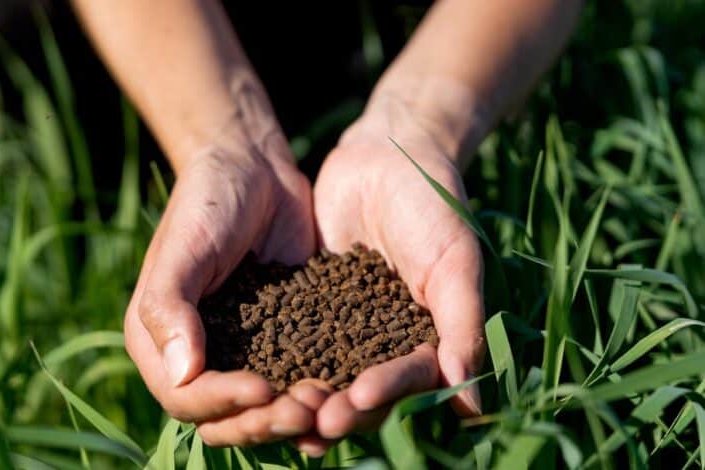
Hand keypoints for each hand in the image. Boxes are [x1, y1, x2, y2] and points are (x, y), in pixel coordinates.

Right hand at [124, 117, 327, 445]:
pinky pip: (295, 378)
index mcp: (160, 341)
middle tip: (306, 406)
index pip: (185, 397)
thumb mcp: (186, 248)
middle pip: (226, 417)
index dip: (222, 402)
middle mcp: (198, 355)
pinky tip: (344, 392)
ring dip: (293, 415)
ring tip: (328, 402)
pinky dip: (315, 393)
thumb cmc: (208, 201)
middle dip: (263, 420)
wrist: (254, 169)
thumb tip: (181, 374)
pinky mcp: (282, 338)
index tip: (263, 388)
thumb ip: (169, 307)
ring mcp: (241, 351)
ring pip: (263, 409)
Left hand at [309, 96, 485, 451]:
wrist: (387, 154)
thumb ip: (464, 328)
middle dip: (340, 406)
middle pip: (361, 389)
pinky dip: (276, 357)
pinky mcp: (307, 303)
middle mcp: (383, 342)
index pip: (408, 381)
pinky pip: (290, 336)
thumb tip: (473, 407)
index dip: (386, 393)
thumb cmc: (433, 207)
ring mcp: (343, 324)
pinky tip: (254, 374)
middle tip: (315, 420)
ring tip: (280, 406)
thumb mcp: (454, 263)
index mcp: (425, 340)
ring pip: (323, 370)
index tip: (359, 399)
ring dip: (305, 394)